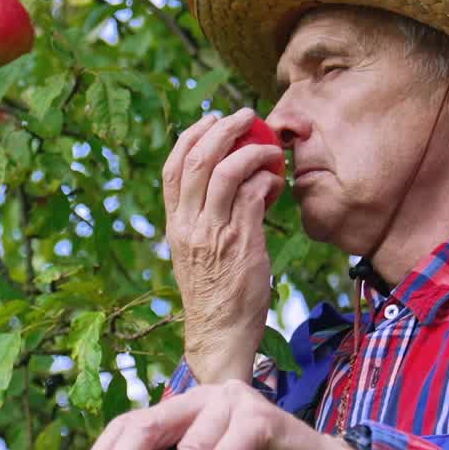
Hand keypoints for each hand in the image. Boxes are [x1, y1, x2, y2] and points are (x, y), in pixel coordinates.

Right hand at [163, 109, 284, 382]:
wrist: (220, 332)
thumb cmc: (214, 293)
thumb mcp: (196, 252)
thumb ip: (204, 219)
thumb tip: (228, 185)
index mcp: (175, 225)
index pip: (172, 169)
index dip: (190, 136)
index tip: (209, 120)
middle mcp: (190, 225)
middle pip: (197, 160)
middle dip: (222, 129)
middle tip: (246, 117)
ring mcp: (215, 233)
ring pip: (227, 171)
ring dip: (252, 150)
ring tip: (269, 147)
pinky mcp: (243, 242)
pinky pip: (255, 195)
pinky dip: (267, 179)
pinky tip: (277, 182)